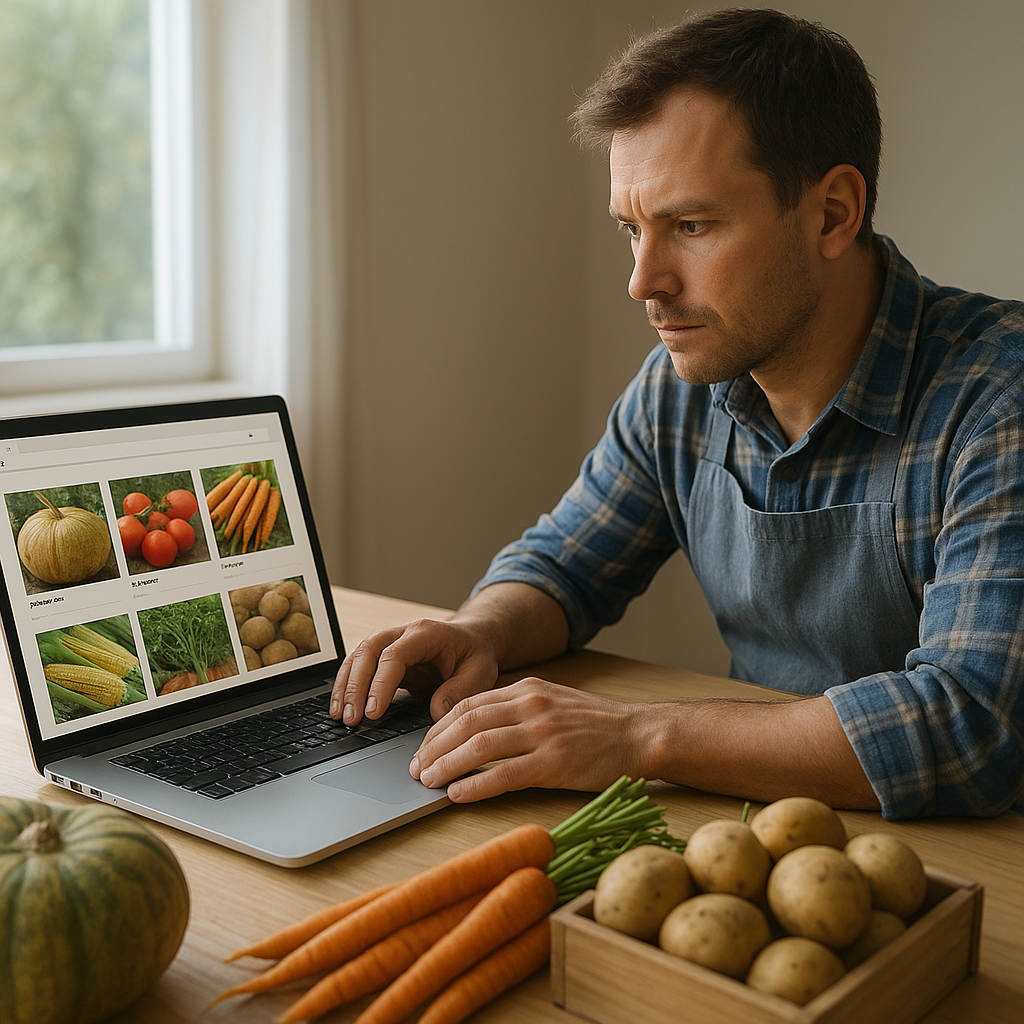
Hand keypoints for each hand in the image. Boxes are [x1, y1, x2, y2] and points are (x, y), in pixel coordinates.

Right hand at [331, 618, 500, 725]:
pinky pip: (358, 665)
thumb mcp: (481, 672)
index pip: (394, 655)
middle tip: (351, 718)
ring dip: (345, 686)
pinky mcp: (383, 656)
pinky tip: (340, 708)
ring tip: (339, 717)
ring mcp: (390, 642)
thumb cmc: (475, 655)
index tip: (373, 712)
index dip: (381, 683)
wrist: (472, 640)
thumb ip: (461, 691)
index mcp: (426, 633)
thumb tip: (436, 713)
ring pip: (357, 656)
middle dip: (355, 686)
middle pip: (368, 652)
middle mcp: (403, 633)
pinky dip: (346, 685)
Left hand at [409, 677, 644, 801]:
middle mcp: (530, 706)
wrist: (641, 734)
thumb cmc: (598, 725)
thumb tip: (477, 729)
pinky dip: (475, 786)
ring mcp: (543, 734)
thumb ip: (518, 709)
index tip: (423, 746)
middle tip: (416, 767)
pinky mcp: (555, 763)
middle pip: (466, 723)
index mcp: (527, 690)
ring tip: (429, 781)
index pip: (468, 705)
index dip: (439, 727)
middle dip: (433, 746)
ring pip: (479, 747)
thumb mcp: (553, 702)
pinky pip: (504, 775)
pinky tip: (458, 795)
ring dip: (447, 765)